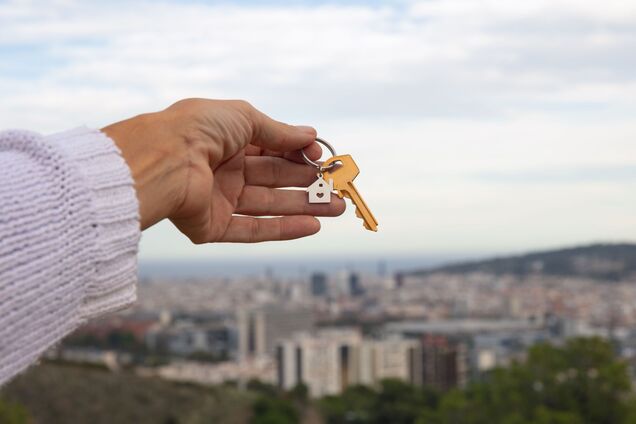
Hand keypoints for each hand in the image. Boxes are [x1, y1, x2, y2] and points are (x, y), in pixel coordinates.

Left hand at [102, 99, 344, 242]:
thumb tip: (311, 136)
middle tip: (338, 190)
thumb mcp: (245, 118)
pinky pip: (252, 230)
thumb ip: (279, 132)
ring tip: (337, 208)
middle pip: (274, 180)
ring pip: (269, 206)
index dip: (298, 153)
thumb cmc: (198, 128)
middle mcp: (223, 170)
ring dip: (304, 207)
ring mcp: (217, 200)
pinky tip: (312, 226)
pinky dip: (283, 229)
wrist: (161, 159)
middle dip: (308, 184)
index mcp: (227, 141)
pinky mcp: (211, 227)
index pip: (271, 149)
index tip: (322, 158)